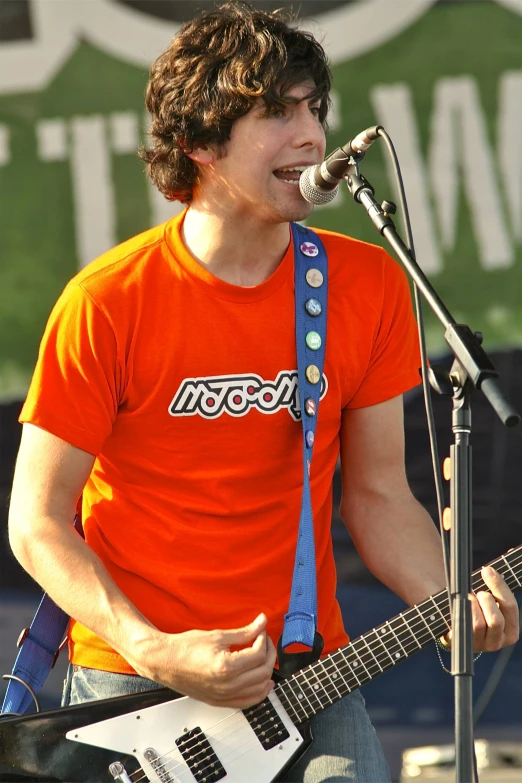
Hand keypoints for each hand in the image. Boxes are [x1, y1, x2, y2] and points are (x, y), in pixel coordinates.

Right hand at [131, 613, 276, 708]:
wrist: (164, 662)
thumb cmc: (185, 648)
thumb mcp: (217, 635)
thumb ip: (244, 632)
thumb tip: (261, 623)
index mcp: (226, 667)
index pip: (258, 654)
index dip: (263, 639)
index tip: (260, 631)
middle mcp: (227, 685)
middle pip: (263, 672)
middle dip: (268, 654)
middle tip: (264, 641)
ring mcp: (223, 696)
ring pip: (259, 690)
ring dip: (267, 673)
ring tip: (265, 658)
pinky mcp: (219, 702)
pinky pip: (247, 703)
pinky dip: (259, 693)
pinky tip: (263, 683)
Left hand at [442, 566, 519, 651]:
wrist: (457, 630)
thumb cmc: (477, 613)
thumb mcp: (491, 603)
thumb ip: (495, 590)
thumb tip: (488, 571)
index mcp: (510, 630)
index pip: (510, 606)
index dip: (499, 586)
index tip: (487, 571)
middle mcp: (499, 642)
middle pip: (496, 619)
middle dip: (484, 601)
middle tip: (477, 594)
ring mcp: (481, 646)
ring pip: (478, 624)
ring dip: (471, 606)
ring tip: (468, 600)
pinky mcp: (465, 645)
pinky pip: (463, 627)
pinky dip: (460, 613)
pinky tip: (459, 607)